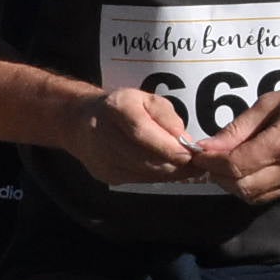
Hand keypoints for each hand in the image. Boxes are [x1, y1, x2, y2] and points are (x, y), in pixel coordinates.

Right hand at [60, 87, 203, 187]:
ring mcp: (101, 157)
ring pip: (144, 172)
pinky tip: (167, 169)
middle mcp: (102, 133)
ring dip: (170, 172)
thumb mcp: (146, 99)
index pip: (141, 131)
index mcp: (115, 107)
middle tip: (197, 163)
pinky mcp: (104, 174)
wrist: (81, 122)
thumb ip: (167, 117)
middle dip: (175, 164)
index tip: (192, 153)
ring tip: (187, 167)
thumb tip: (183, 141)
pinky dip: (157, 176)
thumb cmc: (123, 108)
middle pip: (144, 157)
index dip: (168, 146)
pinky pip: (139, 179)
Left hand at [190, 69, 279, 205]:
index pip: (234, 166)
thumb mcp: (273, 101)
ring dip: (234, 185)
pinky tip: (247, 169)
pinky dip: (253, 187)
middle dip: (218, 176)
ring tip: (225, 164)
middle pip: (242, 188)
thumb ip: (239, 128)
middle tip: (208, 159)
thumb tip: (210, 145)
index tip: (197, 152)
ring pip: (256, 197)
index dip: (210, 162)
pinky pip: (273, 195)